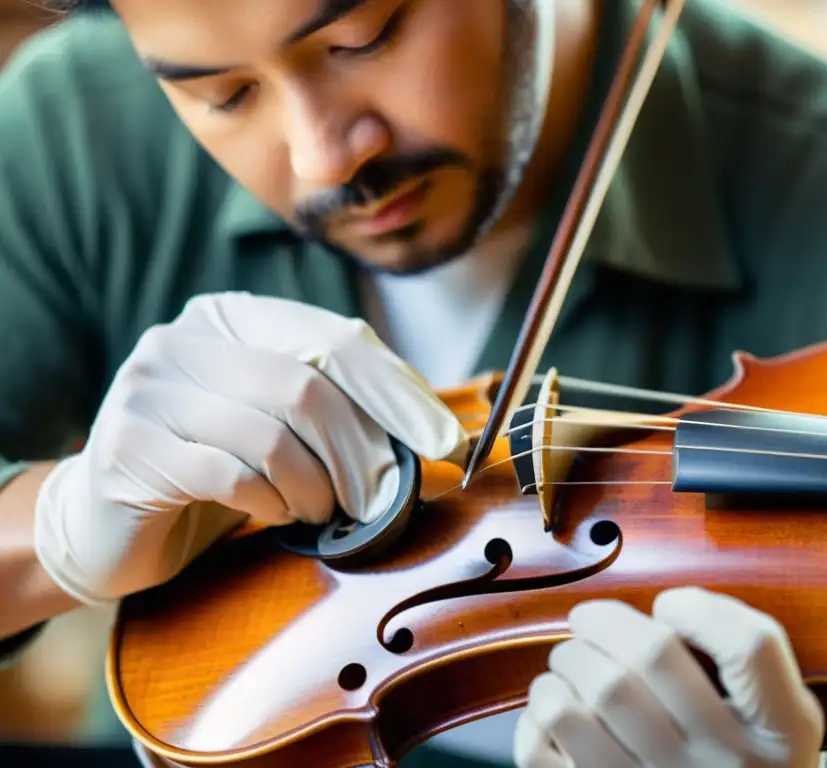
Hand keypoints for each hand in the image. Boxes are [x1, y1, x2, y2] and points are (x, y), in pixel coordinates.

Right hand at [33, 292, 467, 604]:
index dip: (399, 393)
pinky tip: (276, 514)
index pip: (337, 340)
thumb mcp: (278, 422)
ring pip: (272, 435)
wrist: (106, 517)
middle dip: (362, 451)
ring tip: (322, 510)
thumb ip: (337, 407)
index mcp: (232, 316)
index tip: (446, 440)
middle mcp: (185, 338)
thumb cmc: (213, 467)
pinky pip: (231, 476)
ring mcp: (148, 388)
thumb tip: (438, 429)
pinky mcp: (127, 446)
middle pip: (308, 386)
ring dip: (317, 487)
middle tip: (383, 497)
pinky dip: (271, 503)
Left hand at [514, 587, 825, 767]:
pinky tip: (559, 708)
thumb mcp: (782, 714)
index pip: (749, 648)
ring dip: (563, 667)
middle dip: (601, 620)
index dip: (698, 608)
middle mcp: (722, 765)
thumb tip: (662, 608)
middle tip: (589, 620)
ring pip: (582, 702)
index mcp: (778, 733)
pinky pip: (543, 750)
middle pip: (648, 656)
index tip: (671, 607)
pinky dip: (538, 716)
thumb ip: (743, 659)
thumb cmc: (744, 759)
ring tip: (572, 664)